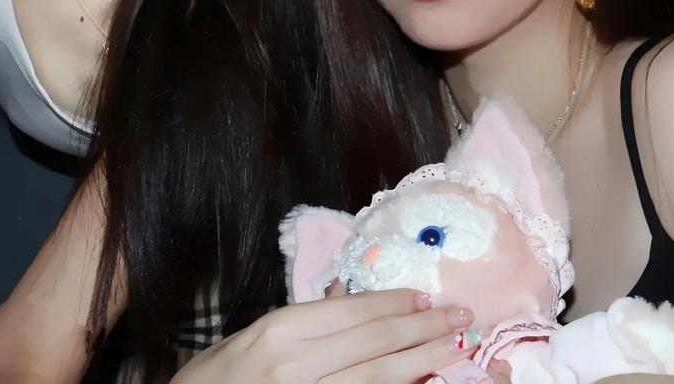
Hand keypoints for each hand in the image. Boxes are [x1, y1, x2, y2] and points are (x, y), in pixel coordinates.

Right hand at [172, 289, 480, 383]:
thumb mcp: (248, 340)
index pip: (354, 311)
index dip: (397, 303)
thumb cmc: (212, 382)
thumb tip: (350, 297)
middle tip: (460, 316)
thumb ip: (301, 321)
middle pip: (376, 342)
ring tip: (455, 346)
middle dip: (425, 328)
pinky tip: (420, 381)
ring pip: (379, 377)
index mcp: (278, 332)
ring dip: (423, 360)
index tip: (426, 297)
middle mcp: (295, 367)